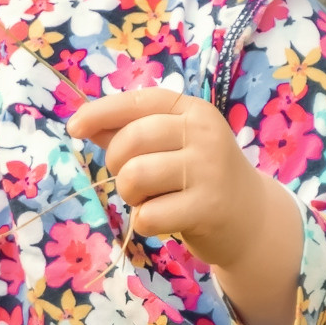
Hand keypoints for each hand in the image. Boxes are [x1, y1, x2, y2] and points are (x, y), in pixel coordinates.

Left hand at [67, 87, 304, 324]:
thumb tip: (83, 124)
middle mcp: (204, 134)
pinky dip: (145, 222)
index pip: (138, 102)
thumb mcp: (173, 146)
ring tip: (150, 200)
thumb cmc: (200, 177)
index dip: (100, 112)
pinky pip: (148, 215)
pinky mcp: (208, 207)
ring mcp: (208, 170)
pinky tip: (165, 220)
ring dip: (131, 196)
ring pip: (135, 177)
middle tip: (133, 180)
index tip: (74, 127)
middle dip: (117, 165)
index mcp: (193, 111)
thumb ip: (129, 132)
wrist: (251, 218)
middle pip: (131, 141)